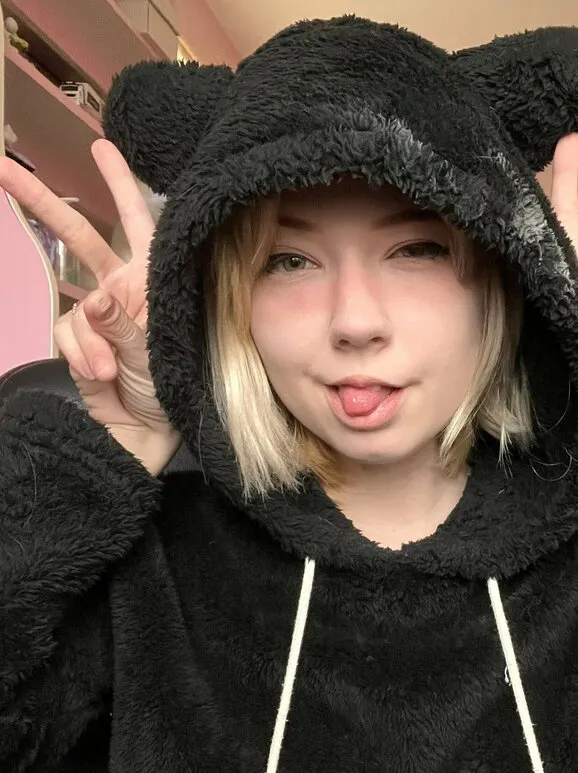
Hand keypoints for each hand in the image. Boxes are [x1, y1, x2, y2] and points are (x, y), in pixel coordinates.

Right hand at [0, 141, 179, 474]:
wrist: (147, 432)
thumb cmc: (170, 386)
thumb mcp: (156, 352)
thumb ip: (123, 325)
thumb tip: (93, 299)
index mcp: (152, 280)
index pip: (139, 222)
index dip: (121, 183)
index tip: (102, 145)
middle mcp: (122, 288)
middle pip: (79, 235)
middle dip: (43, 202)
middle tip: (4, 168)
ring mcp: (96, 314)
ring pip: (70, 297)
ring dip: (87, 338)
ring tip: (112, 370)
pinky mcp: (76, 338)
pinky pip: (66, 334)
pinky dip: (81, 356)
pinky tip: (99, 376)